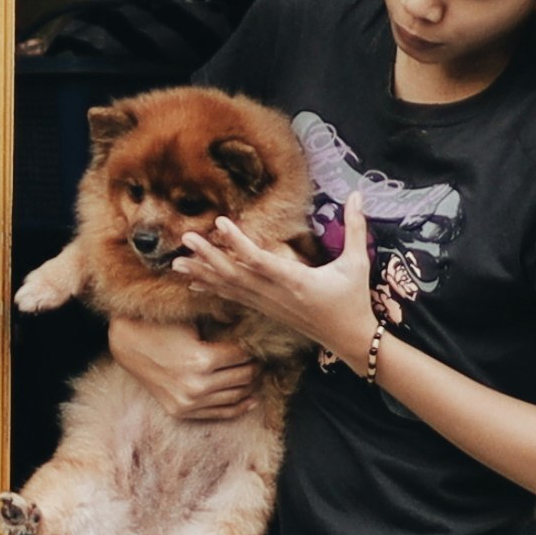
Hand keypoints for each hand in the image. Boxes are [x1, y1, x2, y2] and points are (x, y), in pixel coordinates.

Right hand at [105, 312, 261, 422]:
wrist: (128, 343)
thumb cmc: (161, 325)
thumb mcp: (193, 318)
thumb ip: (223, 318)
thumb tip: (254, 318)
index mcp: (202, 360)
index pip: (243, 356)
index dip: (254, 347)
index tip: (259, 341)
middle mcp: (197, 386)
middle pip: (243, 377)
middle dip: (255, 366)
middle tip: (261, 357)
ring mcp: (189, 402)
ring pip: (236, 397)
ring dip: (250, 385)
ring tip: (257, 373)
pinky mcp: (182, 412)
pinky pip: (220, 413)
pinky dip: (239, 406)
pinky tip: (251, 398)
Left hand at [172, 201, 376, 363]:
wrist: (349, 340)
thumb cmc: (354, 300)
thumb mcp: (358, 263)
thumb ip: (356, 228)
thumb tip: (359, 194)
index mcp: (296, 281)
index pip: (260, 260)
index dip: (238, 243)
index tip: (220, 223)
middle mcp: (276, 294)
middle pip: (235, 274)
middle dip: (208, 258)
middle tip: (185, 240)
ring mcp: (268, 304)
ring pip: (229, 288)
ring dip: (202, 275)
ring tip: (176, 263)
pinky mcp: (266, 310)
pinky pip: (234, 298)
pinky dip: (213, 289)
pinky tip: (194, 283)